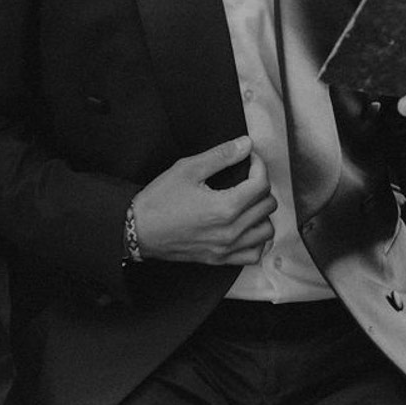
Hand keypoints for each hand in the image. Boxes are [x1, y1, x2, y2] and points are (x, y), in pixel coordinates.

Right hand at [130, 136, 275, 263]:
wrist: (138, 230)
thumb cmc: (159, 200)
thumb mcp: (188, 169)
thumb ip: (221, 155)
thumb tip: (245, 145)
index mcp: (225, 207)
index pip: (261, 184)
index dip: (258, 165)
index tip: (249, 159)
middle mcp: (230, 231)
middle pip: (267, 206)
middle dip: (261, 185)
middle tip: (247, 176)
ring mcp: (226, 248)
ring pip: (266, 231)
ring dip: (262, 213)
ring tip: (248, 202)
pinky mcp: (219, 259)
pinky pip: (253, 254)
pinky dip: (257, 240)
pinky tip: (247, 227)